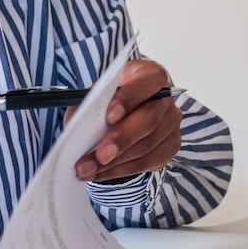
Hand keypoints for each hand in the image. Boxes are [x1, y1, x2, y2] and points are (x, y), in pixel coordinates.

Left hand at [72, 59, 182, 182]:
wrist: (126, 111)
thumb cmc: (112, 98)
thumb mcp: (99, 92)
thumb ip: (89, 103)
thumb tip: (76, 125)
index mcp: (149, 75)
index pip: (147, 83)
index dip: (129, 99)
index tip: (109, 116)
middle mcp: (165, 99)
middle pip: (149, 120)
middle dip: (122, 140)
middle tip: (100, 155)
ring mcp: (171, 124)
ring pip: (147, 147)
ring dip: (115, 162)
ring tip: (87, 169)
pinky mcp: (170, 146)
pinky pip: (147, 163)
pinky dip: (120, 170)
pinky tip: (100, 173)